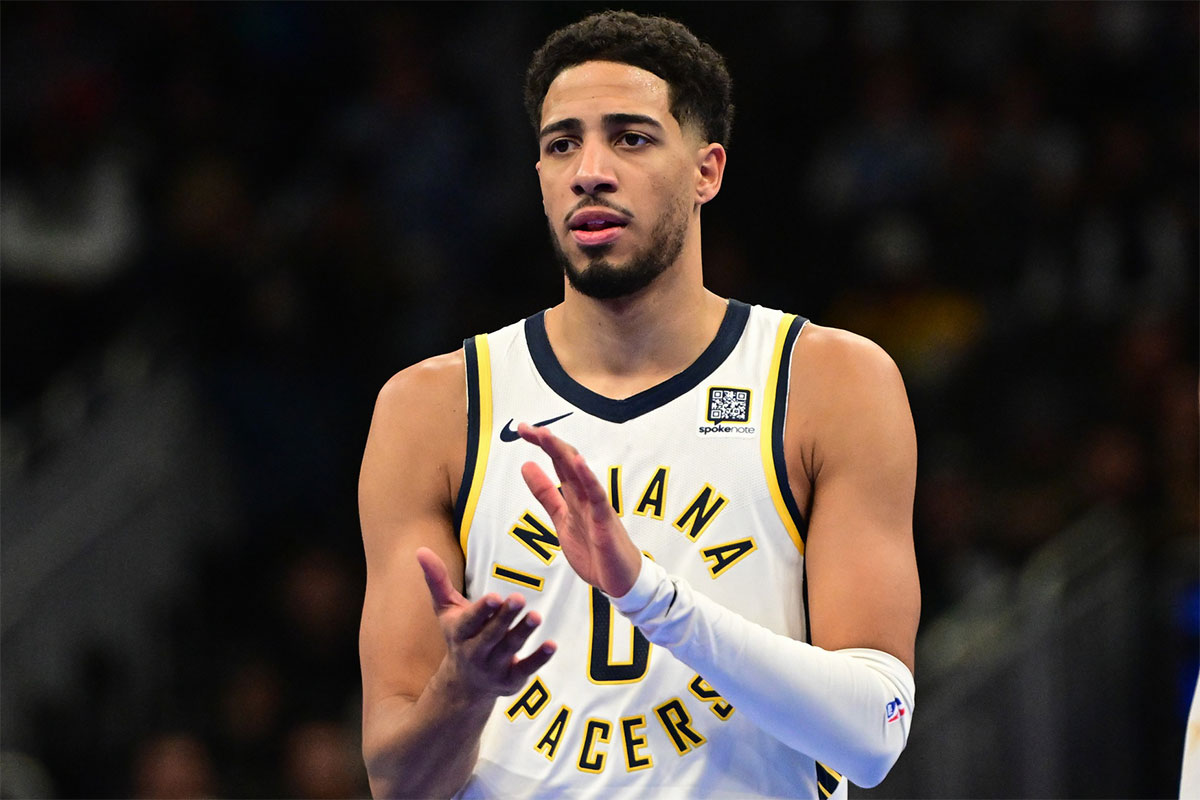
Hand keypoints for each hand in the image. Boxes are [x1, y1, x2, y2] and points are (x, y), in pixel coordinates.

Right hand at [416, 547, 555, 699]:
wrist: (464, 685)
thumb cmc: (459, 636)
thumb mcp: (446, 610)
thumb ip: (437, 580)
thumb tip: (420, 549)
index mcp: (460, 633)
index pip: (470, 622)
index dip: (482, 611)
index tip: (494, 597)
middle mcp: (475, 652)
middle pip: (491, 635)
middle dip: (504, 618)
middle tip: (519, 598)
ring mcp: (494, 667)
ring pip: (510, 648)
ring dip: (523, 632)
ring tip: (536, 616)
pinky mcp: (512, 680)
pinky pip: (527, 669)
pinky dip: (539, 658)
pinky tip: (552, 645)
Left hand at [517, 422, 642, 596]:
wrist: (619, 579)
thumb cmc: (595, 549)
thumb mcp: (561, 518)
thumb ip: (546, 493)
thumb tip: (526, 467)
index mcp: (575, 493)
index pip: (557, 461)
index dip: (541, 444)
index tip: (523, 429)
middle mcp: (585, 494)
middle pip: (566, 460)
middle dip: (547, 442)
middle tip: (527, 427)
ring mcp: (596, 505)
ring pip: (579, 473)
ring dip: (562, 453)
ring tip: (546, 435)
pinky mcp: (605, 520)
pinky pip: (597, 496)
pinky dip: (588, 477)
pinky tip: (579, 462)